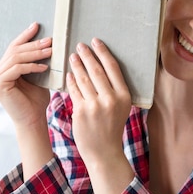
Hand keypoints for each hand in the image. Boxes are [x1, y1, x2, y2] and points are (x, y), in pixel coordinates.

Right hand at [0, 22, 51, 128]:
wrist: (32, 120)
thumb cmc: (36, 100)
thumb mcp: (37, 76)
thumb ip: (35, 62)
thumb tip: (46, 43)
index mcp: (2, 69)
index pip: (13, 47)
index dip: (25, 36)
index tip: (37, 25)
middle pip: (15, 51)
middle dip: (34, 44)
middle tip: (50, 40)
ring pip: (16, 58)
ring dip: (35, 53)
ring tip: (51, 51)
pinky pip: (17, 68)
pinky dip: (31, 66)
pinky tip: (44, 67)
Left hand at [66, 38, 134, 193]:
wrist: (104, 151)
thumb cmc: (111, 127)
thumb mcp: (120, 108)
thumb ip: (114, 90)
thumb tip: (101, 66)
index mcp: (124, 96)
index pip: (113, 68)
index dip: (103, 53)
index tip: (96, 42)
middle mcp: (111, 99)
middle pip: (97, 70)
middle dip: (88, 55)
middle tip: (80, 45)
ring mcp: (95, 105)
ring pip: (83, 79)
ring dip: (76, 65)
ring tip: (72, 56)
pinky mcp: (81, 111)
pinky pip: (74, 91)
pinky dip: (70, 80)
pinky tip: (68, 74)